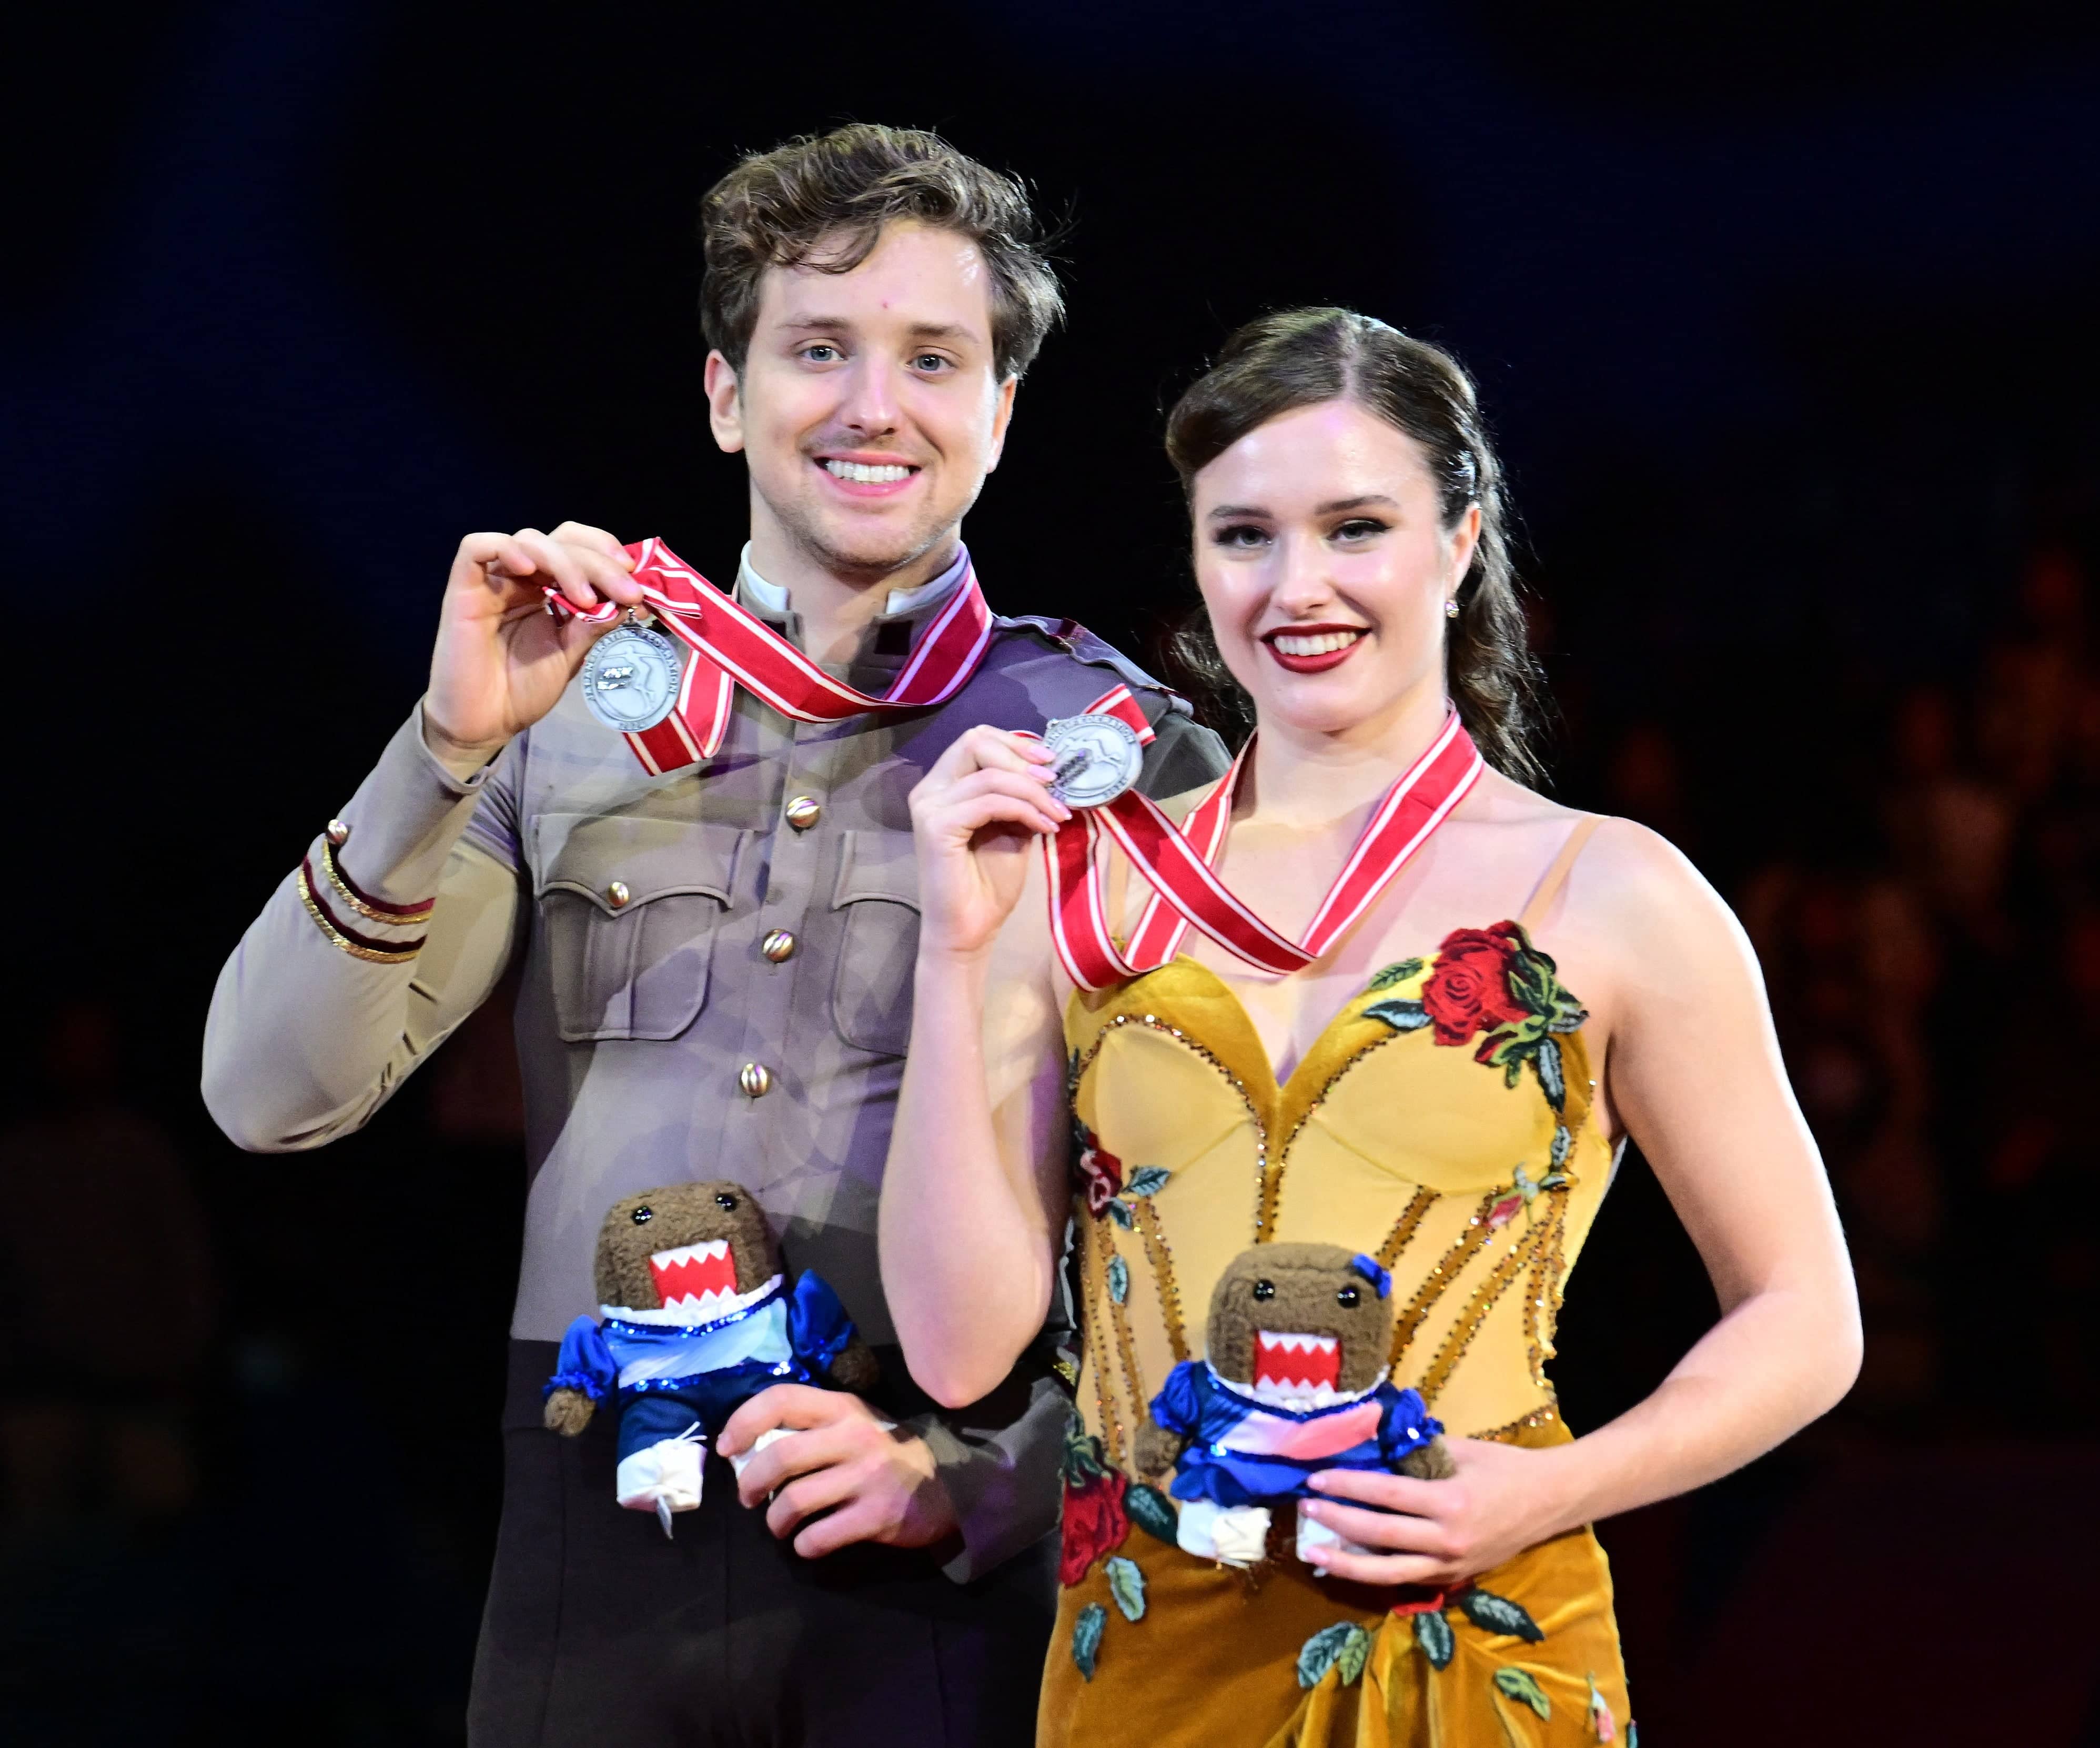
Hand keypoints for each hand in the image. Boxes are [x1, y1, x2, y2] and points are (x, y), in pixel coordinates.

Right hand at [423, 521, 647, 758]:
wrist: (486, 723)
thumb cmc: (523, 690)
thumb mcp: (571, 654)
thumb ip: (595, 624)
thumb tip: (629, 599)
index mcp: (546, 588)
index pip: (575, 547)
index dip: (604, 551)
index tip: (634, 580)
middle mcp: (521, 578)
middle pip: (559, 541)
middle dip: (598, 562)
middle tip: (626, 591)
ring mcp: (492, 581)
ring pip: (528, 540)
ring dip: (565, 561)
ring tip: (585, 598)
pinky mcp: (464, 589)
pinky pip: (476, 548)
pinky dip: (506, 549)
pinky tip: (530, 571)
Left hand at [717, 1385, 959, 1558]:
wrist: (946, 1490)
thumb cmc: (886, 1455)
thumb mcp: (855, 1425)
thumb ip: (813, 1427)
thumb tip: (752, 1446)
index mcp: (843, 1408)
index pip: (782, 1399)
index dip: (744, 1421)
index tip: (727, 1447)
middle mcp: (854, 1436)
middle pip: (780, 1456)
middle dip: (750, 1482)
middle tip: (748, 1497)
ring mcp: (866, 1476)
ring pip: (794, 1501)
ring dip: (775, 1521)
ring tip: (779, 1525)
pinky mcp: (876, 1515)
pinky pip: (819, 1537)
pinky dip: (803, 1544)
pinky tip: (808, 1541)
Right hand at [907, 725, 1069, 960]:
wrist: (970, 930)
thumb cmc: (988, 884)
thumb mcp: (1013, 828)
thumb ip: (1019, 797)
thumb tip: (1048, 771)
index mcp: (944, 786)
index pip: (976, 740)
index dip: (1016, 743)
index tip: (1051, 762)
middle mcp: (930, 790)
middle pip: (976, 742)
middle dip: (1022, 758)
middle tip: (1055, 782)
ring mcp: (930, 807)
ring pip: (990, 774)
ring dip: (1033, 791)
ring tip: (1057, 814)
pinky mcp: (936, 826)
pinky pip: (990, 801)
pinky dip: (1024, 809)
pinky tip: (1044, 827)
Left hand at [1296, 1437, 1573, 1588]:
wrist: (1550, 1500)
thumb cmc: (1504, 1466)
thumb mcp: (1461, 1449)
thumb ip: (1417, 1451)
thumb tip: (1372, 1444)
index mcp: (1449, 1501)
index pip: (1385, 1495)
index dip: (1347, 1487)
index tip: (1316, 1480)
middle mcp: (1447, 1540)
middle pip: (1379, 1536)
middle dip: (1337, 1522)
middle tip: (1305, 1509)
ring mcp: (1450, 1564)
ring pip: (1388, 1572)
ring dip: (1346, 1563)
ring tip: (1314, 1552)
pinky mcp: (1453, 1578)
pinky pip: (1406, 1578)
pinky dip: (1375, 1573)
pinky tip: (1349, 1565)